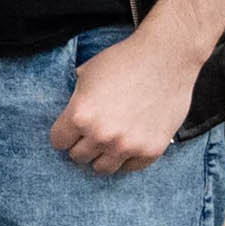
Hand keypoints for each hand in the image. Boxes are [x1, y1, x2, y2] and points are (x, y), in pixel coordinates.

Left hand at [50, 30, 200, 175]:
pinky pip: (130, 167)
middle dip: (82, 144)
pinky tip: (129, 142)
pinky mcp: (152, 149)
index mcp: (80, 115)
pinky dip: (127, 158)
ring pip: (102, 168)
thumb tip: (70, 116)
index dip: (64, 133)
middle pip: (78, 156)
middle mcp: (102, 135)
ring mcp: (128, 145)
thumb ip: (75, 100)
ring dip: (102, 155)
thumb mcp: (86, 75)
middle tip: (92, 132)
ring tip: (108, 141)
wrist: (166, 57)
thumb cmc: (124, 61)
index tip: (71, 129)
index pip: (58, 141)